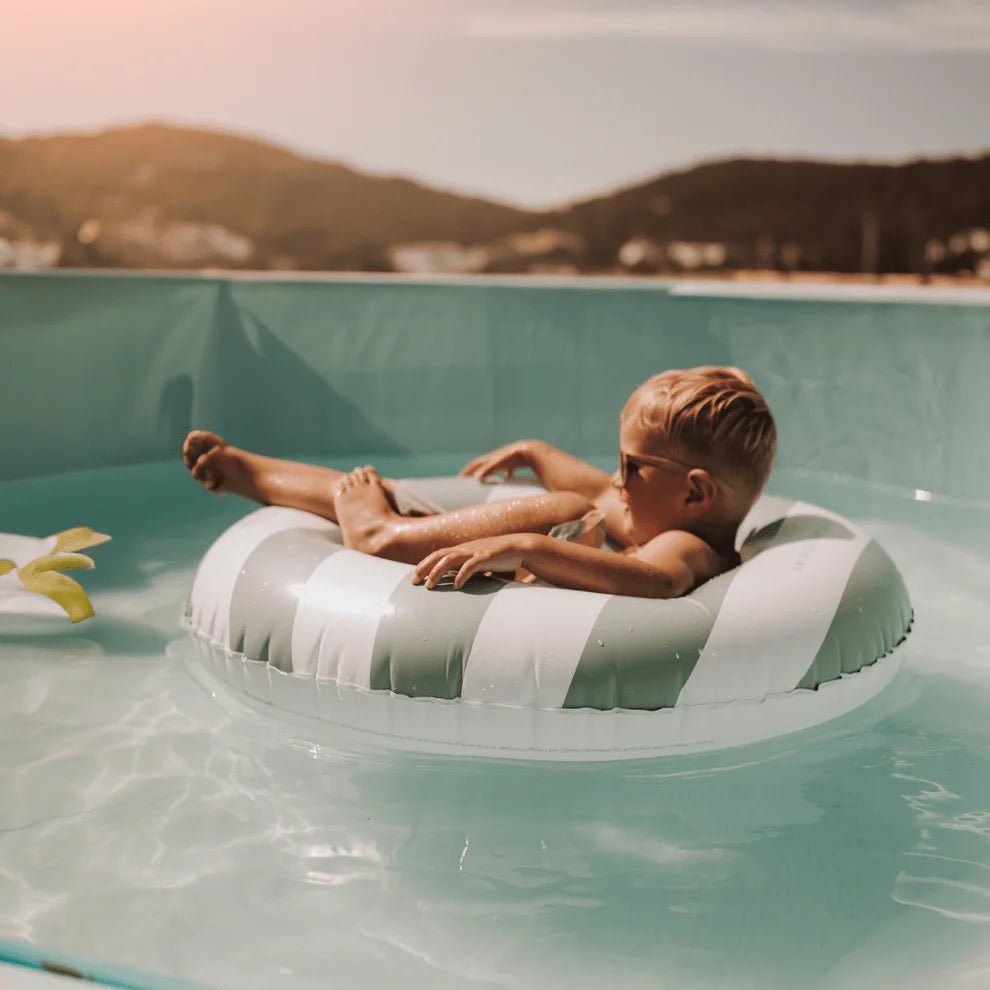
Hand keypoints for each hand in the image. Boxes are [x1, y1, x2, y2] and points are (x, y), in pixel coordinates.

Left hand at [412, 535, 531, 589]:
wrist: (520, 546)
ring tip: (429, 586)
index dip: (425, 564)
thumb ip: (467, 568)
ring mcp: (476, 551)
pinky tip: (455, 585)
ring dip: (437, 572)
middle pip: (439, 555)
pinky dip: (461, 575)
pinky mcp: (487, 557)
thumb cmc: (499, 556)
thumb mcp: (479, 561)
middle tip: (414, 582)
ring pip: (450, 559)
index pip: (438, 554)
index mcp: (464, 549)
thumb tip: (454, 580)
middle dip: (424, 568)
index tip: (415, 577)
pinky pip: (471, 565)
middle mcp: (467, 548)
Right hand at [459, 441, 537, 482]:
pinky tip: (508, 483)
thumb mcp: (499, 464)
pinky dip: (505, 476)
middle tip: (469, 482)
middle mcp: (496, 458)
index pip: (474, 464)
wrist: (532, 451)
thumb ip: (488, 470)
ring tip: (486, 484)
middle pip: (482, 466)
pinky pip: (508, 470)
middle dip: (475, 473)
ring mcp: (506, 460)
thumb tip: (477, 478)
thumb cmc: (515, 457)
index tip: (459, 479)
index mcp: (490, 458)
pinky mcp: (515, 463)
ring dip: (489, 475)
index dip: (466, 471)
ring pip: (494, 468)